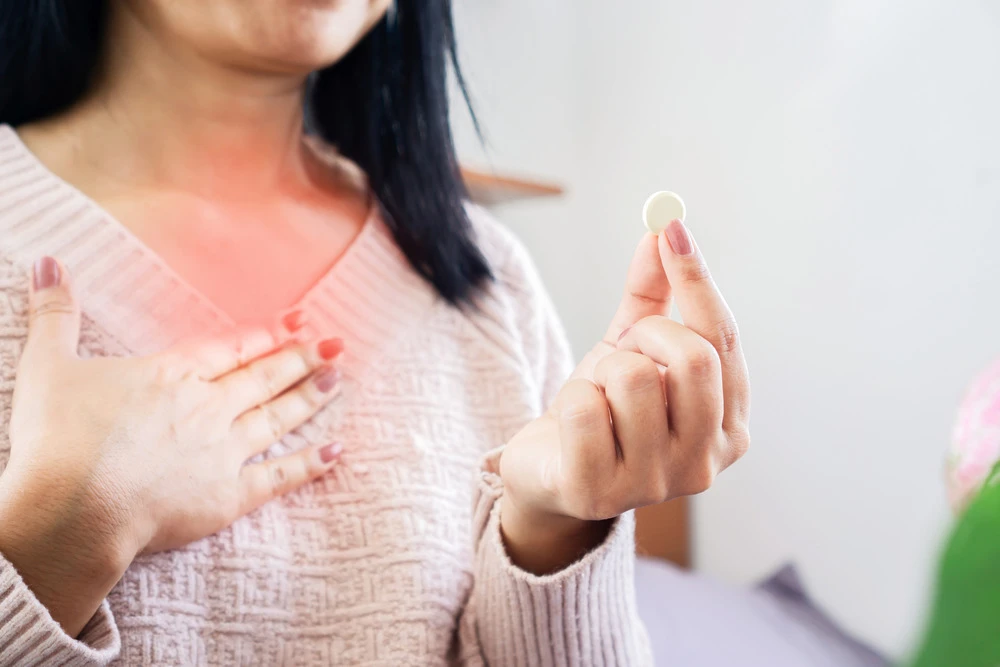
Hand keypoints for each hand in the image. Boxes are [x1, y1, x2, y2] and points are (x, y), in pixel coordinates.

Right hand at [0, 257, 344, 634]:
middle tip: (336, 346)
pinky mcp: (229, 496)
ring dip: (309, 398)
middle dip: (302, 359)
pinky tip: (335, 451)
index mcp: (173, 375)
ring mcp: (224, 451)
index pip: (233, 347)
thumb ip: (55, 313)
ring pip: (277, 418)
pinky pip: (279, 477)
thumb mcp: (48, 366)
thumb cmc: (58, 440)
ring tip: (337, 381)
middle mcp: (208, 408)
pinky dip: (309, 464)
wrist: (73, 510)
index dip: (268, 333)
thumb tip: (46, 261)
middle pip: (264, 378)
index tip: (301, 319)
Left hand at [500, 220, 749, 572]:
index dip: (698, 280)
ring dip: (603, 373)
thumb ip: (653, 297)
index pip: (724, 341)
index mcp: (730, 427)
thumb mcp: (631, 350)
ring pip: (634, 379)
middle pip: (694, 359)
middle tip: (623, 349)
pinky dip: (571, 401)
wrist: (547, 472)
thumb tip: (661, 233)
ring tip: (598, 397)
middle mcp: (706, 464)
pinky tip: (571, 428)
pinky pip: (585, 409)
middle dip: (646, 335)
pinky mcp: (598, 493)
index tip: (671, 227)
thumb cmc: (603, 411)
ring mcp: (655, 486)